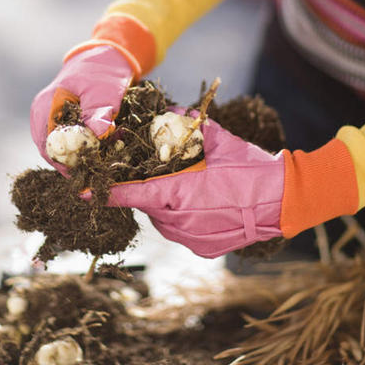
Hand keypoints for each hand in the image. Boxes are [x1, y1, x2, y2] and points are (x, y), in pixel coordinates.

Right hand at [30, 45, 133, 170]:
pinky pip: (66, 140)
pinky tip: (100, 148)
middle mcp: (41, 114)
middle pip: (52, 151)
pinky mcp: (59, 120)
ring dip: (79, 155)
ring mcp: (48, 117)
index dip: (67, 164)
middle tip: (98, 169)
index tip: (89, 172)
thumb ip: (99, 113)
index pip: (48, 147)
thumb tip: (97, 134)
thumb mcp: (105, 91)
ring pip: (59, 148)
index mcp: (45, 107)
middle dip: (74, 162)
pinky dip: (82, 147)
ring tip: (102, 158)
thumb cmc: (103, 72)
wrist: (105, 56)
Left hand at [80, 115, 358, 257]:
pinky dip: (185, 218)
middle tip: (166, 174)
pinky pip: (182, 231)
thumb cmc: (250, 167)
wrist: (284, 200)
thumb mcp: (216, 140)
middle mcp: (178, 221)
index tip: (79, 191)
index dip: (103, 192)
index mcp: (177, 193)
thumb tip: (166, 115)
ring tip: (193, 188)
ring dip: (169, 204)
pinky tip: (205, 204)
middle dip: (150, 189)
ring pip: (164, 219)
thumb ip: (186, 128)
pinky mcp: (203, 249)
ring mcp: (191, 239)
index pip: (129, 194)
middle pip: (148, 204)